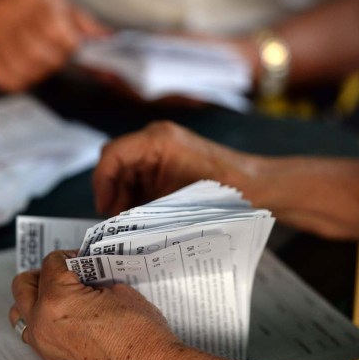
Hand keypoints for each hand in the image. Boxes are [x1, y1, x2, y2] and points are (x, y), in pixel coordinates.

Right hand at [0, 0, 108, 91]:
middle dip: (55, 60)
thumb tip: (108, 43)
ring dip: (39, 72)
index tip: (71, 45)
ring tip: (40, 59)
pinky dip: (20, 79)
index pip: (55, 32)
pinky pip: (4, 79)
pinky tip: (24, 66)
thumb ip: (85, 25)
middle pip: (38, 54)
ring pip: (23, 70)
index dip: (69, 46)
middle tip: (56, 53)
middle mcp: (5, 13)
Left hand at [9, 251, 184, 359]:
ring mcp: (45, 347)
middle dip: (41, 273)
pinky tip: (64, 318)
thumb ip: (93, 281)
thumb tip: (88, 278)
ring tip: (56, 294)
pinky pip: (35, 336)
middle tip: (61, 272)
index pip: (50, 263)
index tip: (80, 259)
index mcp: (57, 300)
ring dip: (34, 299)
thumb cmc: (141, 339)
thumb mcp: (119, 291)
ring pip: (20, 313)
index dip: (69, 256)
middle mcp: (43, 324)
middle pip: (23, 285)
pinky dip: (43, 322)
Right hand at [93, 121, 261, 214]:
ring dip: (122, 193)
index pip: (112, 154)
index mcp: (158, 140)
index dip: (102, 181)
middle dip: (111, 189)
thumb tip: (116, 222)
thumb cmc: (223, 192)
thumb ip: (141, 205)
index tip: (104, 208)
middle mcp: (156, 138)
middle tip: (115, 217)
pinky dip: (136, 192)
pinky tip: (141, 212)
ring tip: (128, 220)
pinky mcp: (167, 159)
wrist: (256, 187)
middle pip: (116, 160)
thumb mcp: (175, 201)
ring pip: (126, 169)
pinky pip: (140, 174)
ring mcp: (162, 147)